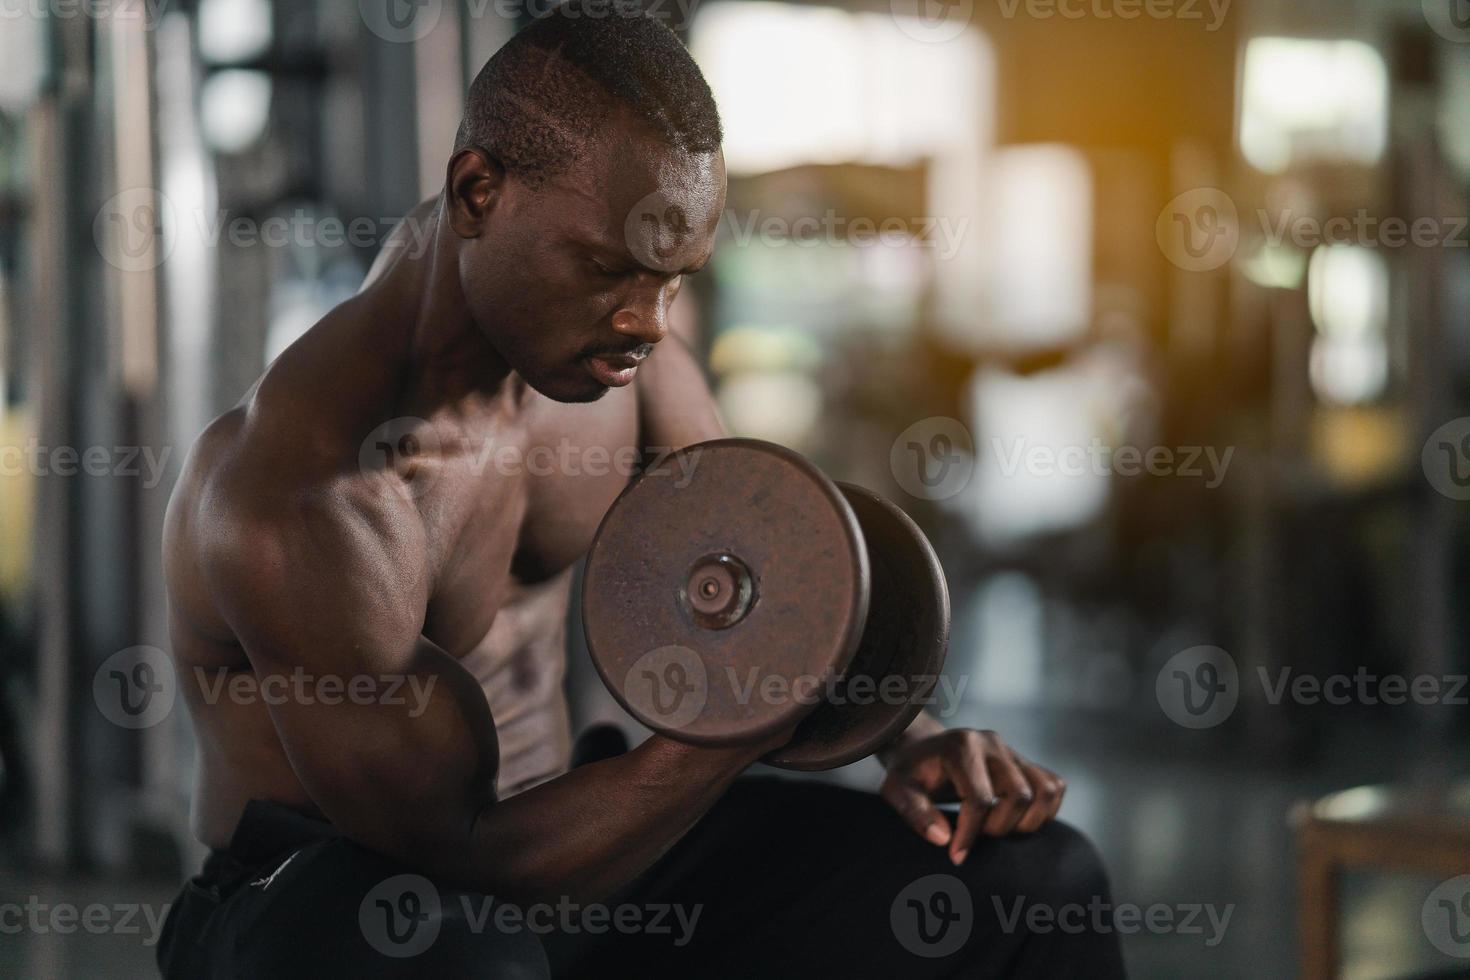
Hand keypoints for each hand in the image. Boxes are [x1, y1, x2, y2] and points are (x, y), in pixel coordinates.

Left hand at [880, 728, 1065, 864]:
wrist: (921, 750)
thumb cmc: (910, 774)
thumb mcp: (898, 791)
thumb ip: (916, 814)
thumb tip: (944, 839)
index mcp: (960, 747)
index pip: (979, 798)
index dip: (970, 833)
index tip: (956, 855)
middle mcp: (991, 743)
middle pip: (1019, 795)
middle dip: (1000, 827)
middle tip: (977, 835)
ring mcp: (1011, 751)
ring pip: (1044, 791)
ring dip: (1028, 821)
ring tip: (999, 828)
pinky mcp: (1024, 761)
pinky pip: (1053, 787)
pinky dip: (1045, 811)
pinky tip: (1016, 821)